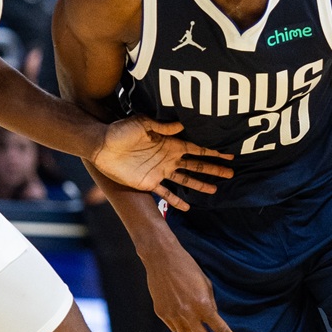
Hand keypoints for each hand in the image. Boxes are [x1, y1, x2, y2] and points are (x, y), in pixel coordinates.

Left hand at [90, 115, 232, 209]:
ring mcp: (159, 171)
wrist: (101, 146)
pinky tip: (187, 208)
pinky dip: (176, 201)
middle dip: (213, 168)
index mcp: (169, 143)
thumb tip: (182, 123)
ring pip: (185, 180)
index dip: (212, 151)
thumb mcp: (141, 123)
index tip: (228, 153)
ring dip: (200, 185)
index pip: (196, 148)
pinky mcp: (148, 183)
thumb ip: (162, 125)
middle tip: (231, 173)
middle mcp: (168, 157)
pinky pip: (165, 194)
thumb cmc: (120, 131)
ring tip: (215, 190)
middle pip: (195, 165)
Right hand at [144, 238, 240, 331]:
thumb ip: (210, 302)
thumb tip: (211, 316)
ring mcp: (173, 315)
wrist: (161, 259)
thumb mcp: (205, 282)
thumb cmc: (187, 266)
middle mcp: (188, 313)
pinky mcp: (162, 314)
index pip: (219, 328)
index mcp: (202, 304)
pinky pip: (175, 329)